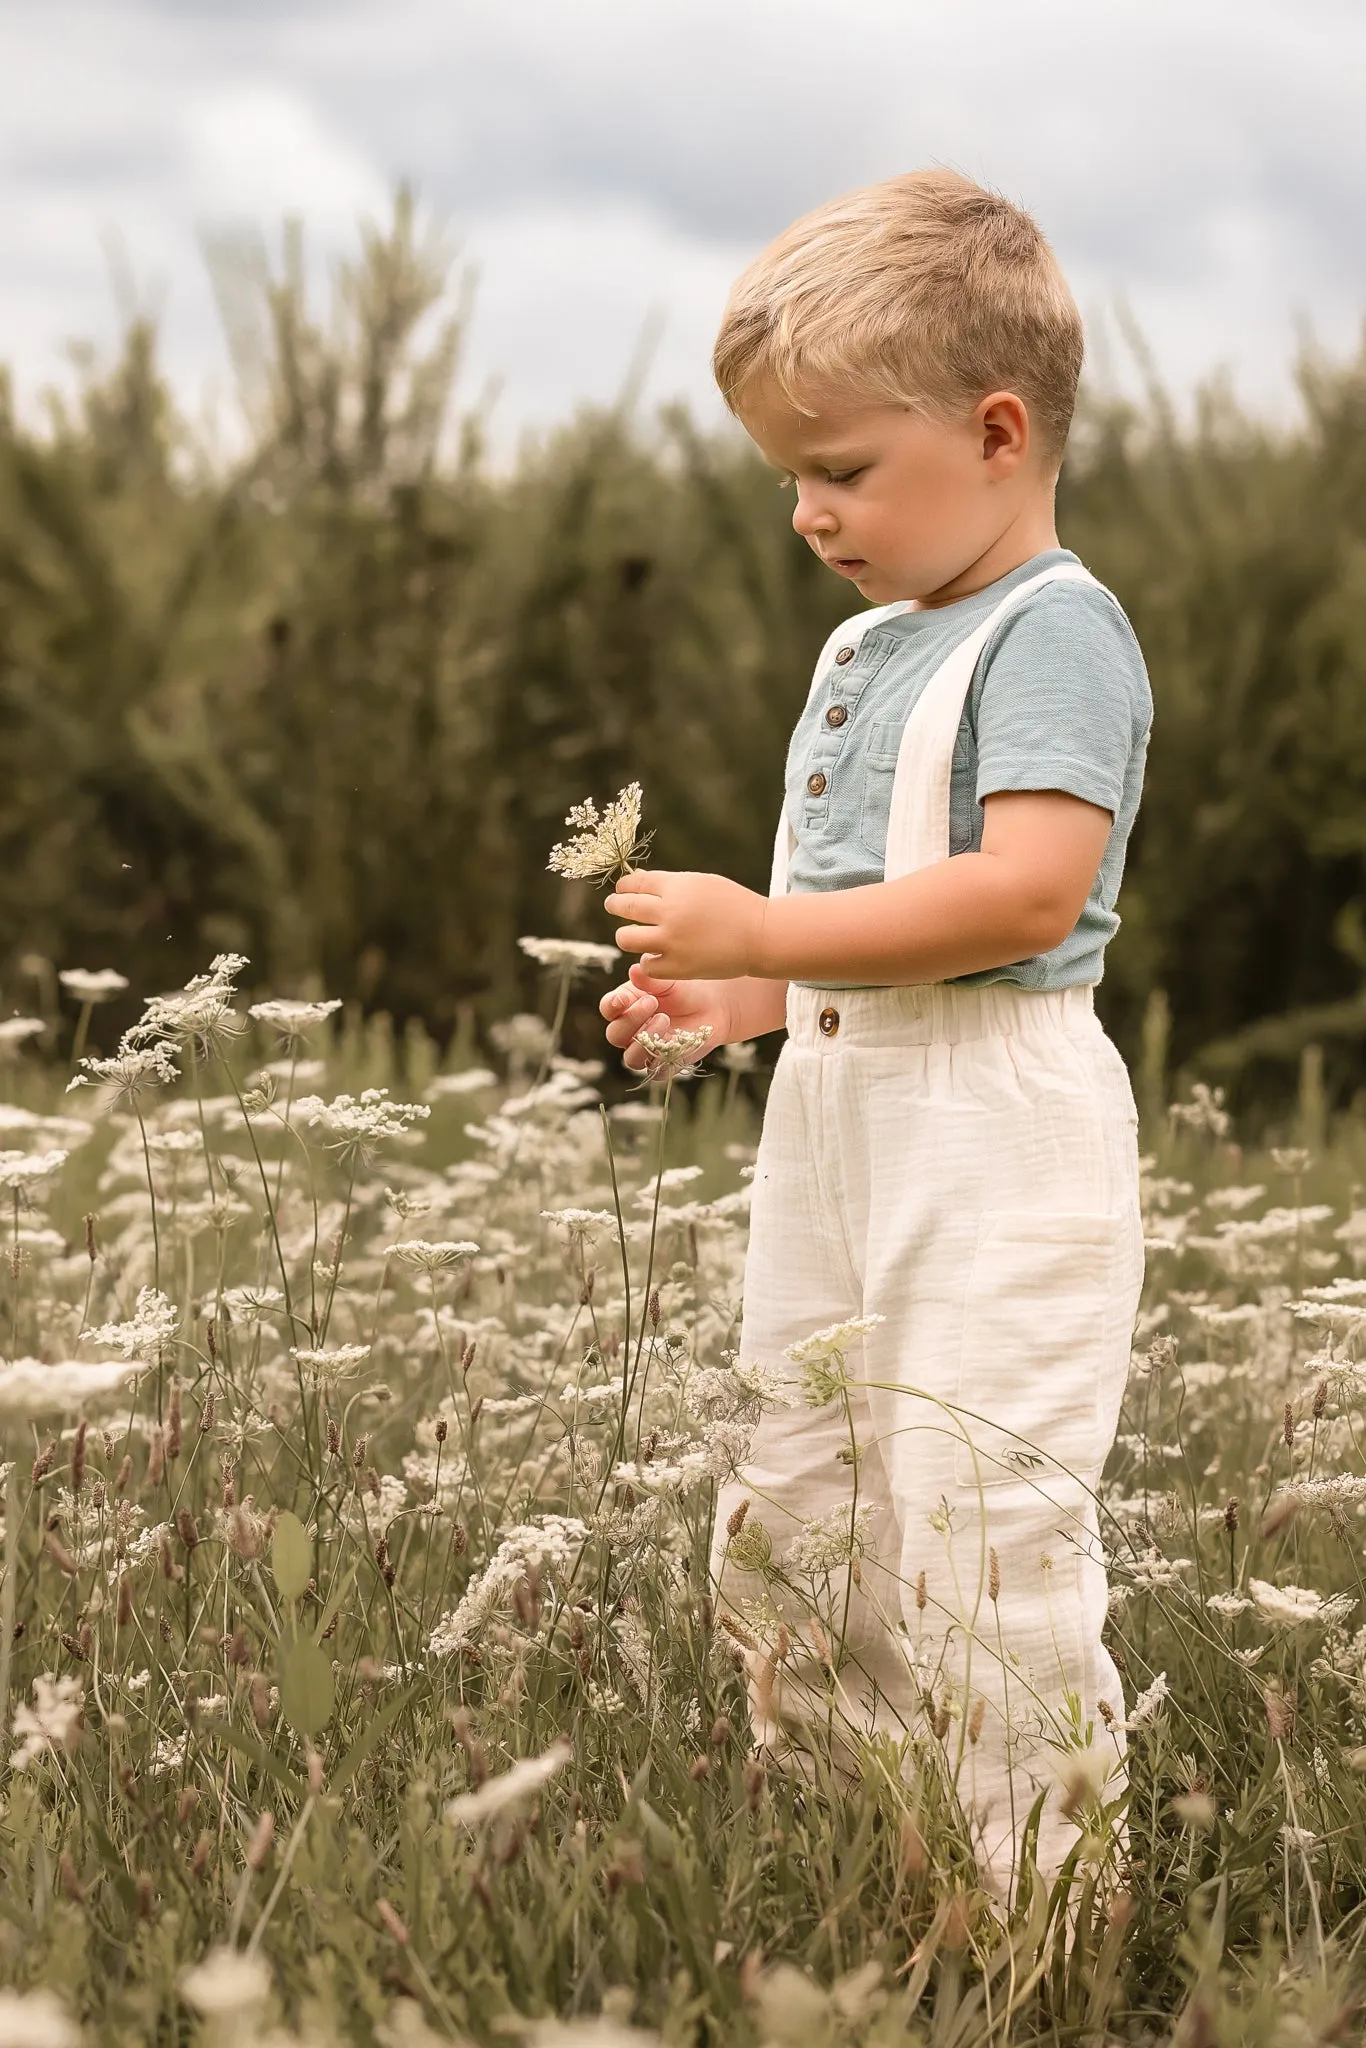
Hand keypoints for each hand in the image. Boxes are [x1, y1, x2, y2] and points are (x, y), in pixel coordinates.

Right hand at [600, 963, 737, 1074]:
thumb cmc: (685, 989)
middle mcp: (630, 1031)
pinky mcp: (664, 1065)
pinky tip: (675, 1043)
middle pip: (615, 1035)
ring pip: (631, 1058)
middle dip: (630, 1020)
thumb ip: (650, 979)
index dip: (611, 1005)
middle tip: (651, 1003)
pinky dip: (663, 1061)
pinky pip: (656, 1072)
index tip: (623, 999)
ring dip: (644, 1041)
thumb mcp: (668, 981)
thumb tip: (634, 971)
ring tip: (664, 1019)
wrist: (713, 1007)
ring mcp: (645, 1050)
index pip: (608, 1008)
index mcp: (625, 1006)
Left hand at [604, 869, 767, 978]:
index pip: (633, 883)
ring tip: (633, 936)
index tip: (622, 891)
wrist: (760, 936)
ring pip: (626, 938)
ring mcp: (672, 941)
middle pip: (624, 907)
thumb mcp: (702, 884)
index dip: (623, 887)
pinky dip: (649, 961)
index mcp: (677, 887)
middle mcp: (670, 912)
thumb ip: (668, 884)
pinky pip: (645, 965)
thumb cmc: (733, 906)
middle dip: (615, 905)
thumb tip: (635, 880)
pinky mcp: (677, 967)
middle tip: (614, 907)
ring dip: (627, 935)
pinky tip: (656, 956)